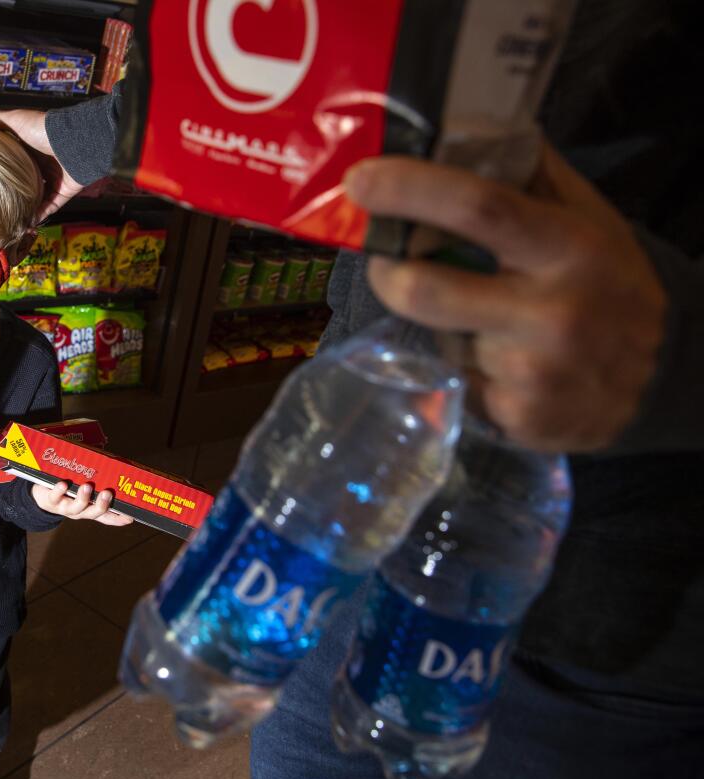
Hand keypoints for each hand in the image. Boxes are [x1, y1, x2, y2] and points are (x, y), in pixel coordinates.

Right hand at [0, 105, 84, 220]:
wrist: (72, 143)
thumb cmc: (44, 129)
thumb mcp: (14, 120)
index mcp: (29, 149)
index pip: (10, 161)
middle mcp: (41, 165)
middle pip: (21, 181)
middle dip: (9, 191)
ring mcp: (52, 180)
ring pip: (34, 198)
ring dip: (23, 207)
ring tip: (5, 218)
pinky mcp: (61, 194)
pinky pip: (48, 209)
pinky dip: (37, 217)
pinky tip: (22, 224)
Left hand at [31, 482, 133, 525]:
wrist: (41, 495)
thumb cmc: (68, 489)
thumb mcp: (82, 485)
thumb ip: (96, 477)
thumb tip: (109, 460)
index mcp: (89, 508)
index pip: (107, 516)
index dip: (118, 518)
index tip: (130, 517)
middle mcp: (79, 510)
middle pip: (93, 513)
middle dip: (101, 505)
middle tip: (107, 494)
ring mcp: (65, 507)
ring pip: (75, 507)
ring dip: (82, 498)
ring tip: (86, 487)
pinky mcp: (51, 501)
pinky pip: (56, 497)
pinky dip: (60, 491)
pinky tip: (63, 484)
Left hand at [345, 144, 665, 451]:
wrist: (657, 380)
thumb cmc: (607, 283)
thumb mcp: (588, 218)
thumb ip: (529, 172)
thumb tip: (462, 122)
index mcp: (569, 248)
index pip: (477, 207)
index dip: (409, 189)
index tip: (360, 180)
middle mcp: (552, 313)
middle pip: (426, 288)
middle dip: (388, 271)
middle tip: (385, 258)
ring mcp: (532, 372)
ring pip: (437, 337)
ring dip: (437, 323)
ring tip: (476, 316)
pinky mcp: (515, 416)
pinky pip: (453, 381)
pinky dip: (460, 367)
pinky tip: (497, 361)